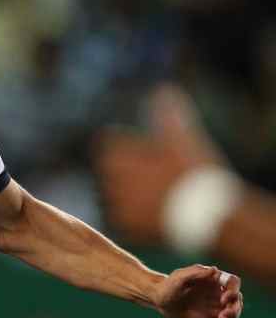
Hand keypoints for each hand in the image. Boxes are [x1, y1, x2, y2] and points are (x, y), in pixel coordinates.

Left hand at [95, 85, 224, 242]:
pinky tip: (150, 211)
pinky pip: (116, 217)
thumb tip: (162, 91)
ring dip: (123, 193)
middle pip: (107, 170)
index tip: (144, 154)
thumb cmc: (195, 173)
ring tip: (152, 195)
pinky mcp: (121, 226)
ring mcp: (113, 204)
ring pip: (109, 194)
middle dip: (124, 170)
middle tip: (152, 176)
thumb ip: (168, 113)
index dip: (125, 146)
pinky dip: (129, 214)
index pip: (106, 143)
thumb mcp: (183, 138)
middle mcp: (109, 180)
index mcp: (116, 155)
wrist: (211, 216)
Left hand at [153, 265, 242, 317]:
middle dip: (235, 307)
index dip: (233, 290)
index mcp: (212, 278)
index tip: (223, 300)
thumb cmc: (169, 285)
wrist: (161, 300)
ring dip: (233, 316)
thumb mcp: (180, 278)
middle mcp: (218, 289)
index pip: (233, 282)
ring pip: (235, 308)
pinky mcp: (213, 312)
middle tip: (223, 316)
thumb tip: (215, 270)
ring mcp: (216, 301)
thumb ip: (196, 273)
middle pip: (237, 297)